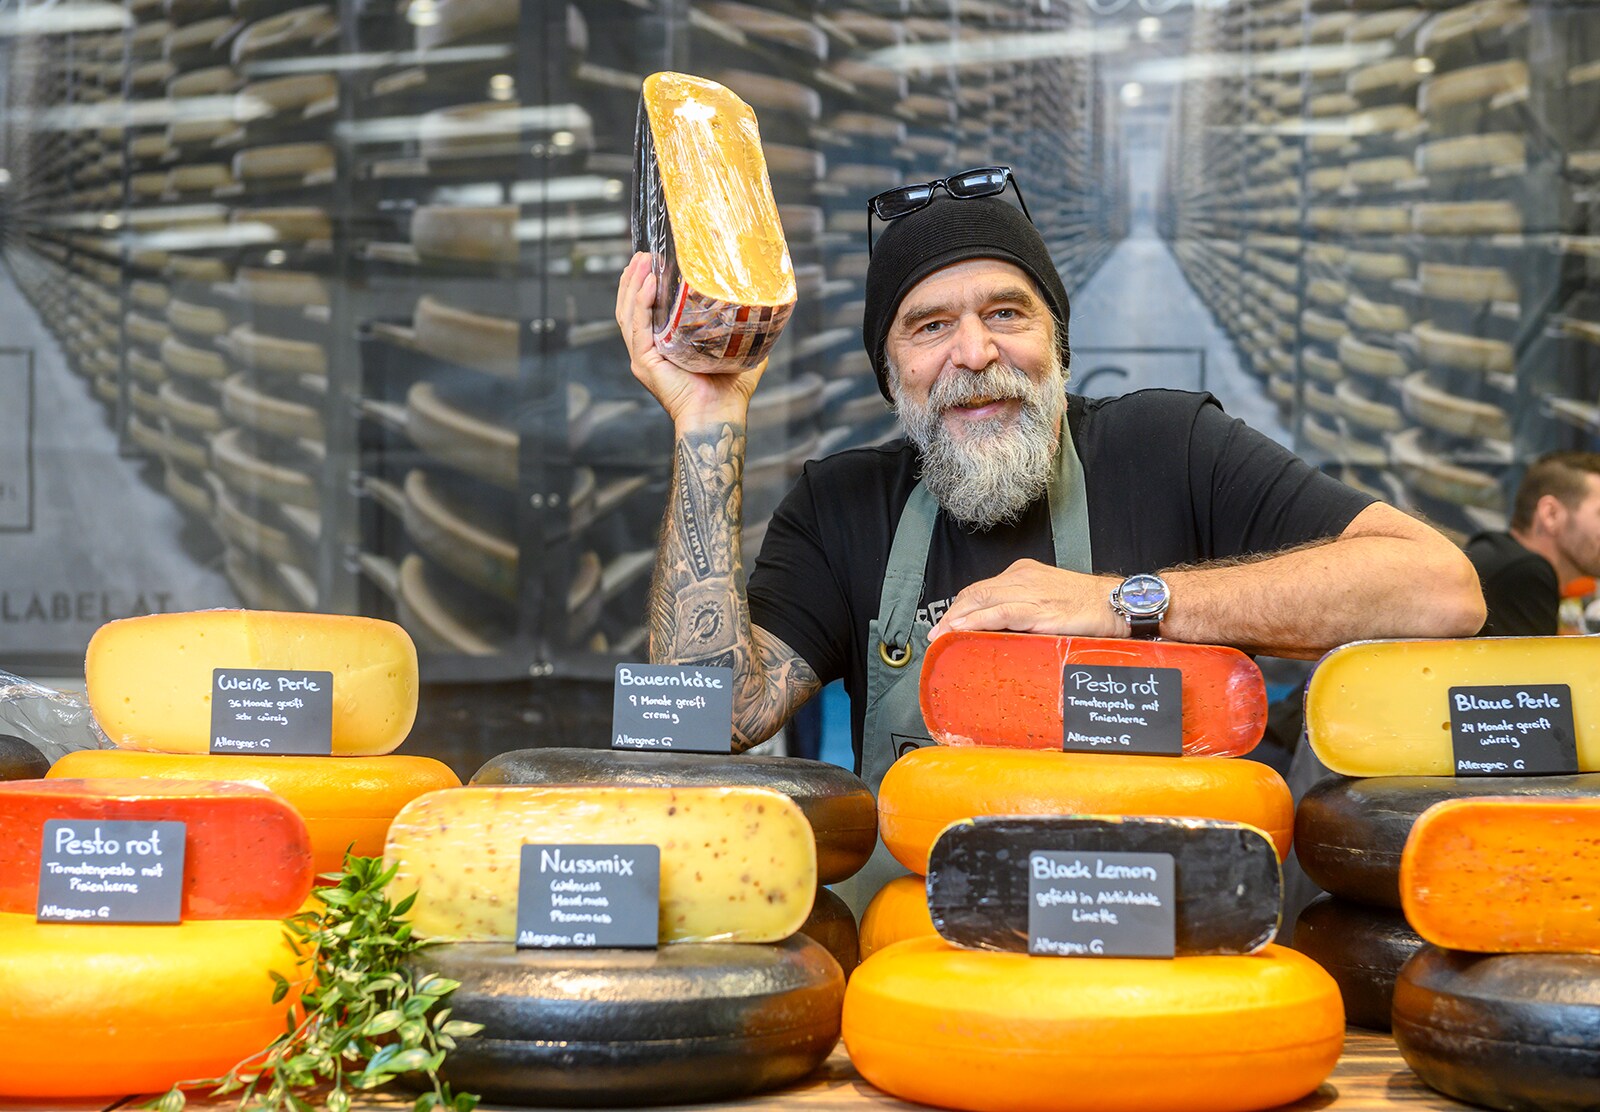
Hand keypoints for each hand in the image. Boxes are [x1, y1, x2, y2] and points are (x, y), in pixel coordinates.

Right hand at [615, 252, 767, 431]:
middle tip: (643, 253)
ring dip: (633, 284)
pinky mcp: (644, 362)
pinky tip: (648, 284)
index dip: (645, 285)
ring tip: (641, 260)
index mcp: (664, 347)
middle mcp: (649, 351)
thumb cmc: (730, 392)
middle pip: (631, 307)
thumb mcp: (738, 352)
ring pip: (629, 313)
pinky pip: (637, 327)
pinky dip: (640, 303)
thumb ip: (744, 332)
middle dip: (634, 278)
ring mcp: (644, 357)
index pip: (647, 310)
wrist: (721, 415)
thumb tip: (764, 310)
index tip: (652, 260)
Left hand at [927, 560, 1125, 641]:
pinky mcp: (1040, 610)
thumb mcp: (1050, 601)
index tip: (946, 623)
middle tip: (936, 634)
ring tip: (941, 636)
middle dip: (952, 614)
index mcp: (1024, 573)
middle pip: (975, 593)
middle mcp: (1023, 578)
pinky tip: (964, 630)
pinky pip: (1001, 614)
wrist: (1118, 603)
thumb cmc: (1089, 606)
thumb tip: (1002, 631)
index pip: (982, 589)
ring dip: (958, 620)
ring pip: (982, 601)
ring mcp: (1031, 592)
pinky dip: (978, 621)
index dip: (960, 607)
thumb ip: (1026, 610)